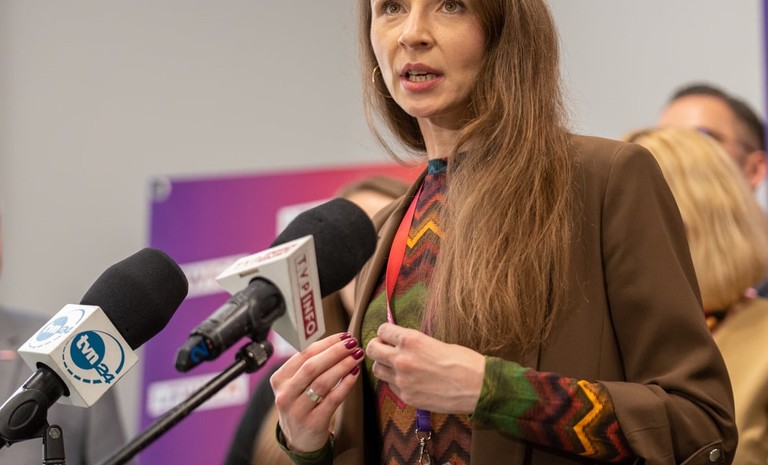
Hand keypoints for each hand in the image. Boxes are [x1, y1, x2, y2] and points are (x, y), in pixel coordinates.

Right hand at [270, 333, 364, 452]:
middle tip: (353, 343)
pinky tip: (355, 374)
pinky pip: (333, 399)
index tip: (344, 336)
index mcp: (279, 379)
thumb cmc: (302, 404)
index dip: (326, 343)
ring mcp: (297, 410)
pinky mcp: (313, 423)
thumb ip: (308, 365)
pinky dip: (345, 384)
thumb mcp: (296, 385)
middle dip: (335, 352)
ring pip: (323, 382)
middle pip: (312, 367)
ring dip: (343, 366)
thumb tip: (338, 341)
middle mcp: (285, 394)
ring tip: (357, 356)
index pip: (304, 354)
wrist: (298, 440)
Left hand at [365, 323, 484, 413]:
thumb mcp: (435, 342)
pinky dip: (396, 383)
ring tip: (397, 366)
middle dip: (377, 347)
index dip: (386, 333)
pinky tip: (410, 381)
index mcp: (411, 340)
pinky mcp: (407, 397)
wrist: (478, 387)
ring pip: (377, 370)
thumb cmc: (464, 361)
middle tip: (385, 349)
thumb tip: (400, 343)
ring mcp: (402, 380)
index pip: (382, 330)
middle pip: (372, 350)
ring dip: (384, 366)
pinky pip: (391, 387)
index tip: (389, 336)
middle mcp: (402, 359)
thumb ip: (413, 343)